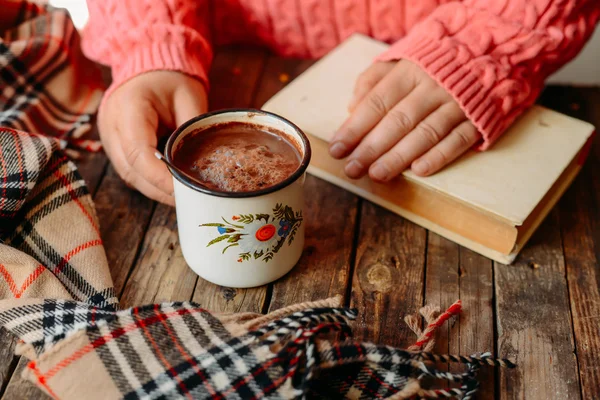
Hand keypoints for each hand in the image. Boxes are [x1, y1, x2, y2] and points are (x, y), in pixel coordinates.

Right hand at [99, 71, 207, 204]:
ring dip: (154, 189)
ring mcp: (109, 137)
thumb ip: (192, 129)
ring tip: (182, 196)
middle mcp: (111, 125)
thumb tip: (202, 164)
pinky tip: (169, 186)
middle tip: (189, 199)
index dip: (160, 177)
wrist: (149, 67)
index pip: (139, 153)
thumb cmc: (170, 79)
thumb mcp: (189, 97)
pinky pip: (130, 170)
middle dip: (160, 190)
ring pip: (129, 175)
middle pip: (131, 170)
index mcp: (128, 107)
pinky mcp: (114, 145)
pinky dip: (149, 181)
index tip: (183, 190)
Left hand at [329, 60, 480, 181]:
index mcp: (410, 72)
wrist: (490, 52)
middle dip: (370, 148)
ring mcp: (457, 103)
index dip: (355, 127)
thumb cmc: (434, 64)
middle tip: (351, 169)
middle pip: (397, 121)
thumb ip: (373, 79)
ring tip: (376, 174)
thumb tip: (352, 107)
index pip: (376, 102)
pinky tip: (417, 171)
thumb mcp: (401, 60)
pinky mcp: (478, 119)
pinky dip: (438, 156)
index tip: (337, 148)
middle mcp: (433, 87)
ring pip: (424, 133)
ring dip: (398, 157)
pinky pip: (457, 141)